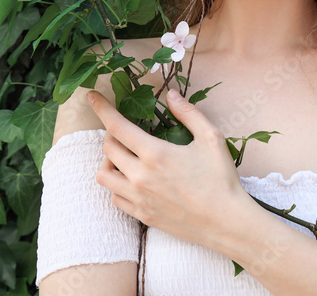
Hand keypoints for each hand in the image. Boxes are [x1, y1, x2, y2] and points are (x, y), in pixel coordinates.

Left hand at [87, 89, 248, 246]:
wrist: (225, 221)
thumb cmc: (221, 179)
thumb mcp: (211, 138)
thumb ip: (189, 113)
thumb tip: (171, 95)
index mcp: (155, 154)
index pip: (116, 126)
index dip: (101, 108)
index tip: (91, 96)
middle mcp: (141, 177)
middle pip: (108, 148)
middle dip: (111, 133)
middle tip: (125, 129)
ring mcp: (139, 198)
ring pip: (104, 176)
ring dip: (108, 161)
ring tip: (124, 155)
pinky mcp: (142, 215)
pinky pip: (115, 197)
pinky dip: (117, 184)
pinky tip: (131, 179)